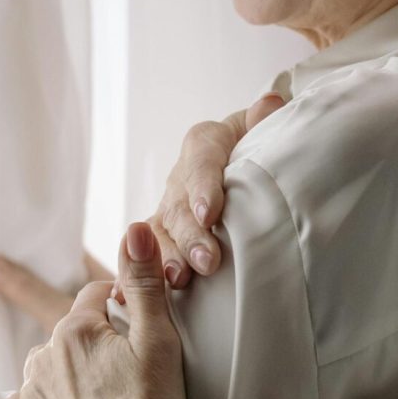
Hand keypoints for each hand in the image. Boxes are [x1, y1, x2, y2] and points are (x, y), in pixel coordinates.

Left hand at [4, 222, 189, 398]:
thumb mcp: (159, 343)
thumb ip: (144, 283)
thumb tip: (134, 228)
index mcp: (76, 331)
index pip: (97, 295)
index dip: (124, 302)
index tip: (143, 321)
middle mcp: (43, 359)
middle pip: (75, 331)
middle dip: (100, 340)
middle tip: (133, 369)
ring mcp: (30, 398)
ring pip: (55, 366)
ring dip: (77, 371)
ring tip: (112, 398)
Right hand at [148, 92, 283, 288]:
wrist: (241, 169)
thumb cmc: (255, 150)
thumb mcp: (261, 133)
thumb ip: (264, 123)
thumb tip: (271, 103)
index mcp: (204, 144)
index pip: (202, 160)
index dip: (204, 187)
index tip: (211, 213)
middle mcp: (179, 176)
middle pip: (179, 205)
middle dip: (191, 235)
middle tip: (207, 261)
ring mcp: (166, 207)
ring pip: (158, 233)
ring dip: (166, 258)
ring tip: (178, 280)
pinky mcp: (160, 235)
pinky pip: (142, 254)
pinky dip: (132, 275)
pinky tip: (126, 294)